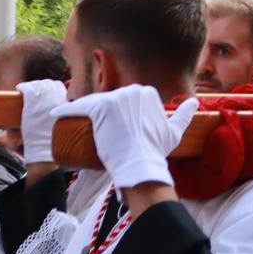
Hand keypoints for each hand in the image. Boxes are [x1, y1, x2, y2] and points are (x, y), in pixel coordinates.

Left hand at [15, 79, 68, 165]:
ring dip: (33, 86)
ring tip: (27, 91)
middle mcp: (57, 98)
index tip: (45, 93)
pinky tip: (19, 89)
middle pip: (48, 83)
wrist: (47, 151)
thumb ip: (59, 117)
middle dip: (41, 86)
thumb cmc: (54, 144)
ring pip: (38, 84)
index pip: (59, 86)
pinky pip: (27, 88)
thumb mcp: (62, 127)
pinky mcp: (32, 102)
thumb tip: (52, 114)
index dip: (51, 88)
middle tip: (35, 92)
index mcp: (67, 103)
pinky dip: (22, 87)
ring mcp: (45, 99)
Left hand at [53, 86, 199, 188]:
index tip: (108, 128)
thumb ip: (185, 114)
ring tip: (75, 127)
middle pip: (107, 101)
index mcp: (147, 93)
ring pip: (92, 104)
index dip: (113, 113)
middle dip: (98, 113)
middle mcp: (131, 91)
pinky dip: (66, 110)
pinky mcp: (100, 108)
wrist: (141, 162)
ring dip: (81, 112)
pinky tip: (57, 115)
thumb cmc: (156, 149)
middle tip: (92, 132)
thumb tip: (194, 102)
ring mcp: (115, 99)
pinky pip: (78, 107)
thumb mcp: (174, 130)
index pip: (122, 101)